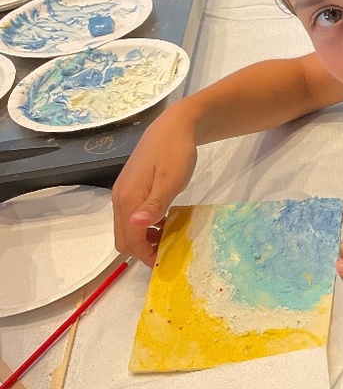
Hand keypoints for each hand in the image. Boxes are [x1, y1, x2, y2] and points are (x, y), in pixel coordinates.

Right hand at [111, 113, 196, 266]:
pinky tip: (164, 220)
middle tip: (169, 250)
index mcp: (128, 199)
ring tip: (169, 236)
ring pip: (126, 229)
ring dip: (144, 239)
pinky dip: (145, 226)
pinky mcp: (130, 189)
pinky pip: (131, 217)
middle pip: (124, 239)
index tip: (166, 261)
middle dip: (143, 250)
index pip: (131, 240)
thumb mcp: (171, 179)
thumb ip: (155, 204)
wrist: (173, 127)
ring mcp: (123, 193)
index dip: (146, 255)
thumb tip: (137, 226)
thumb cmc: (176, 152)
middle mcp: (120, 199)